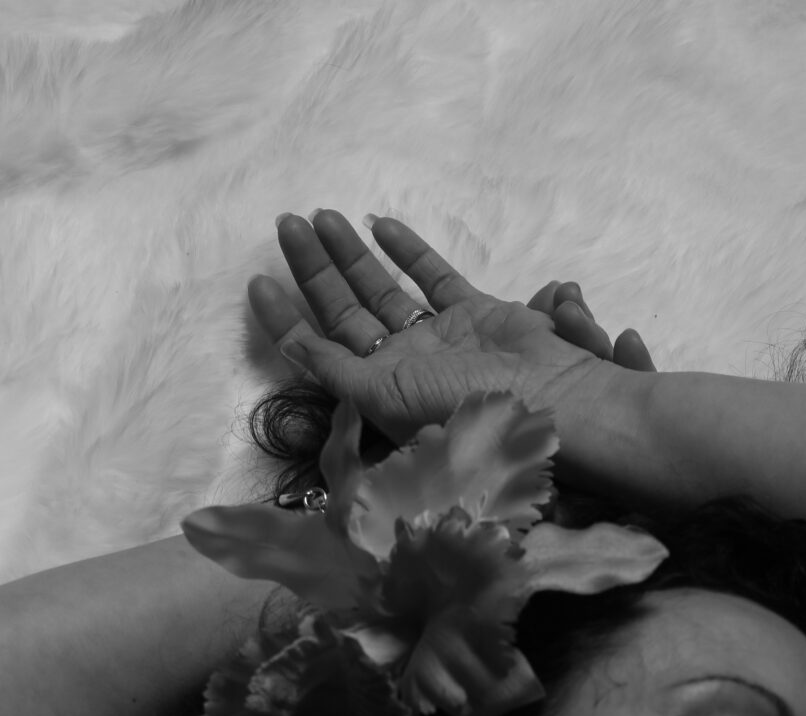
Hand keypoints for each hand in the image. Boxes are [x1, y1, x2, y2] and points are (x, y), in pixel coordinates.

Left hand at [250, 209, 652, 452]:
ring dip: (350, 254)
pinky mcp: (474, 314)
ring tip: (322, 216)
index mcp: (377, 392)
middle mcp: (403, 367)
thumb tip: (294, 342)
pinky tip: (382, 225)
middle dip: (314, 269)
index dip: (286, 319)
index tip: (257, 281)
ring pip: (383, 289)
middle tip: (286, 225)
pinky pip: (434, 278)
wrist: (548, 400)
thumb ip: (337, 370)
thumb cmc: (464, 407)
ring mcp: (438, 339)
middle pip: (346, 311)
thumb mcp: (385, 396)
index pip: (319, 350)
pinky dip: (409, 251)